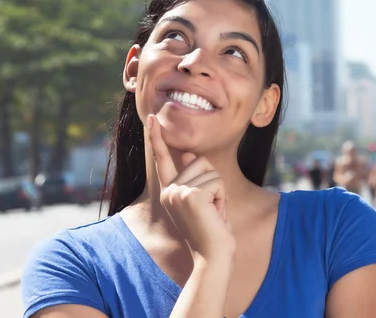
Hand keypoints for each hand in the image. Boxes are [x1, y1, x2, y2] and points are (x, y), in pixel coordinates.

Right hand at [147, 114, 234, 261]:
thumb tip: (192, 153)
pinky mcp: (190, 195)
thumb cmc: (212, 231)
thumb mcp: (204, 201)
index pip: (163, 158)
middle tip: (212, 210)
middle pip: (201, 161)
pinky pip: (217, 182)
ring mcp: (177, 192)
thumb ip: (196, 178)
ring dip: (220, 193)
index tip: (152, 117)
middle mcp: (169, 190)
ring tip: (213, 214)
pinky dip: (222, 198)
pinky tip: (215, 215)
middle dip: (215, 184)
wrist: (213, 257)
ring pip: (212, 172)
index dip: (157, 137)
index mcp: (169, 191)